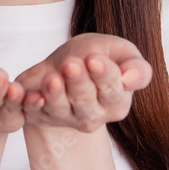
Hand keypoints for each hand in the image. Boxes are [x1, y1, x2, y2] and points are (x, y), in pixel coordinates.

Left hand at [13, 33, 151, 132]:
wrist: (62, 63)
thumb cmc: (95, 55)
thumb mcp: (120, 52)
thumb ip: (136, 66)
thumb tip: (131, 78)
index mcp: (117, 101)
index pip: (112, 90)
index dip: (103, 75)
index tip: (94, 60)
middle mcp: (93, 115)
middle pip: (85, 101)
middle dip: (78, 82)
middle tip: (71, 64)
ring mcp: (65, 118)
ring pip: (60, 109)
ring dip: (55, 94)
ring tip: (51, 78)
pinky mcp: (41, 115)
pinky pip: (34, 113)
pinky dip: (32, 106)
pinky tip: (32, 96)